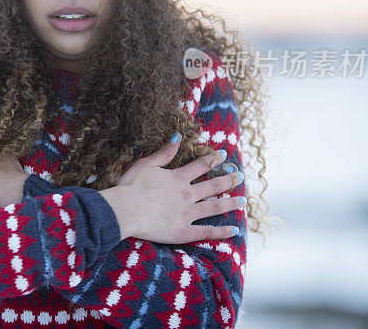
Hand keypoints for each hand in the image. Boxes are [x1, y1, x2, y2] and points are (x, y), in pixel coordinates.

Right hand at [99, 133, 244, 243]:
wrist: (124, 211)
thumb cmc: (130, 187)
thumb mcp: (146, 165)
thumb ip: (164, 152)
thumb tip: (178, 136)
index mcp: (178, 178)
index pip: (201, 166)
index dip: (213, 159)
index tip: (224, 156)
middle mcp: (187, 195)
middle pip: (213, 186)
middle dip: (228, 180)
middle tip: (240, 176)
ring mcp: (187, 214)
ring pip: (215, 207)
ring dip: (231, 203)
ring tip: (243, 201)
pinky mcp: (184, 232)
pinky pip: (208, 232)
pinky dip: (222, 232)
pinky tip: (234, 229)